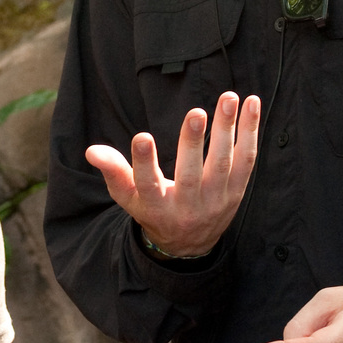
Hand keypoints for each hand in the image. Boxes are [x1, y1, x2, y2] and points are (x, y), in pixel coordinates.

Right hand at [85, 92, 259, 258]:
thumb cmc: (153, 210)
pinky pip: (246, 160)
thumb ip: (113, 172)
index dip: (144, 162)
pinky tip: (251, 105)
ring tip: (228, 98)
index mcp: (157, 208)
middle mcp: (188, 207)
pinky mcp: (236, 191)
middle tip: (196, 112)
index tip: (142, 136)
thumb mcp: (129, 197)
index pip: (148, 185)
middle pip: (191, 175)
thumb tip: (91, 151)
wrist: (189, 244)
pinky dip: (249, 132)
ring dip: (227, 129)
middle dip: (193, 143)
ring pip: (223, 164)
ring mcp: (216, 201)